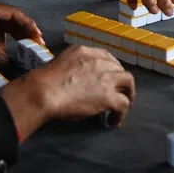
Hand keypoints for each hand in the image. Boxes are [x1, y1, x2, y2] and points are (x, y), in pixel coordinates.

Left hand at [0, 0, 43, 64]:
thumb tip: (7, 63)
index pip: (13, 14)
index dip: (28, 24)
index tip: (38, 37)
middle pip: (10, 21)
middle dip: (23, 33)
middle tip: (35, 47)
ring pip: (1, 30)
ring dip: (11, 40)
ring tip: (21, 53)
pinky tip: (1, 55)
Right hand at [0, 45, 135, 139]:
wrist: (45, 91)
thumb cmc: (45, 80)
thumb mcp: (61, 62)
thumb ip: (74, 65)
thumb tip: (77, 77)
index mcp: (86, 51)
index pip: (106, 57)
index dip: (110, 69)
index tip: (108, 78)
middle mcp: (99, 61)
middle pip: (119, 68)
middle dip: (120, 80)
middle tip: (117, 92)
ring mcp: (106, 78)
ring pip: (128, 82)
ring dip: (128, 93)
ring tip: (123, 105)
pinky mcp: (108, 96)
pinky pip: (124, 103)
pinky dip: (121, 113)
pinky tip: (114, 120)